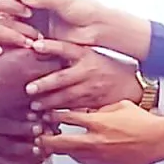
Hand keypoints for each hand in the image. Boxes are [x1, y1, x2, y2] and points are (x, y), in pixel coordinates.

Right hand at [18, 0, 150, 59]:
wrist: (97, 29)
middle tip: (6, 13)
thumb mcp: (63, 0)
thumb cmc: (85, 10)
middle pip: (22, 6)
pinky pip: (29, 35)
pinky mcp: (45, 36)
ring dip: (17, 24)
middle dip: (14, 10)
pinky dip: (23, 36)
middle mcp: (43, 6)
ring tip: (9, 26)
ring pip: (23, 21)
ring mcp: (43, 21)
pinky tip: (16, 37)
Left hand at [28, 42, 146, 113]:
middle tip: (29, 89)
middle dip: (44, 84)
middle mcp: (88, 72)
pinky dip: (60, 114)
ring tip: (35, 106)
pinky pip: (74, 110)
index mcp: (87, 56)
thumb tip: (42, 50)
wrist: (134, 85)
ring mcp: (91, 89)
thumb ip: (72, 56)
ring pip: (66, 97)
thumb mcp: (93, 56)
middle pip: (62, 77)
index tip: (35, 45)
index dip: (51, 46)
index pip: (66, 49)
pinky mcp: (93, 104)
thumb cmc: (110, 69)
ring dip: (49, 102)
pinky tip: (49, 117)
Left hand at [39, 101, 163, 163]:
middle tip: (37, 136)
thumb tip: (86, 110)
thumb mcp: (119, 105)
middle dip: (45, 140)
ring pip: (69, 154)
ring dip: (58, 149)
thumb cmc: (142, 121)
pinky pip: (83, 160)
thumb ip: (99, 108)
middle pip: (60, 142)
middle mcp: (94, 139)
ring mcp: (98, 154)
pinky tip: (72, 151)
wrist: (157, 140)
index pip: (67, 117)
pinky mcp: (104, 163)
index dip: (53, 115)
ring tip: (49, 146)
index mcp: (97, 121)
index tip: (46, 114)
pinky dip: (74, 155)